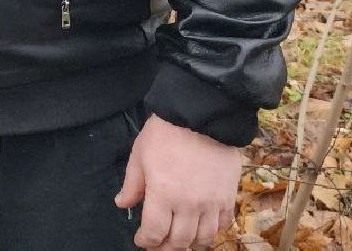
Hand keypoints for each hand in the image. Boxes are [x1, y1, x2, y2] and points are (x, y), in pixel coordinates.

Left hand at [114, 114, 240, 249]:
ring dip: (189, 243)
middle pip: (179, 242)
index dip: (146, 241)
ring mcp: (211, 203)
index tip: (141, 239)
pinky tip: (201, 225)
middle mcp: (188, 204)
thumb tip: (122, 204)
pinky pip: (222, 225)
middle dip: (165, 247)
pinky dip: (211, 231)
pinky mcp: (228, 196)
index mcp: (163, 194)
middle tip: (158, 244)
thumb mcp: (140, 155)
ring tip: (180, 238)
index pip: (154, 233)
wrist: (201, 114)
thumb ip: (132, 184)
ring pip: (203, 239)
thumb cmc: (166, 132)